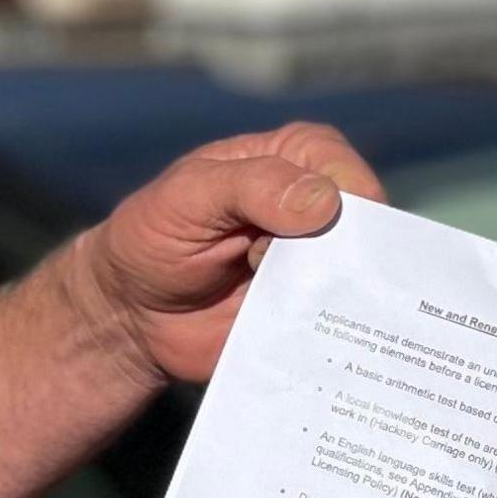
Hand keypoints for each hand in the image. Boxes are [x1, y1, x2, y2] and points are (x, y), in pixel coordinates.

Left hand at [72, 124, 384, 384]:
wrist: (132, 316)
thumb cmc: (153, 237)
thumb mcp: (187, 198)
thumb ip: (250, 187)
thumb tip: (323, 201)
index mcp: (292, 159)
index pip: (343, 171)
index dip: (339, 201)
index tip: (305, 232)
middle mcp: (316, 209)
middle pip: (364, 229)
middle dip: (339, 256)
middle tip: (282, 276)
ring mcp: (318, 265)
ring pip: (360, 280)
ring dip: (333, 298)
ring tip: (283, 308)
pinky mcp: (314, 314)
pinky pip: (345, 326)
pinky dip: (333, 334)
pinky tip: (303, 338)